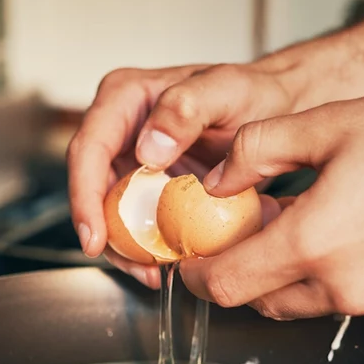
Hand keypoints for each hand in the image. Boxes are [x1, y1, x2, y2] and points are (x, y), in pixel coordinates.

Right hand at [66, 63, 295, 286]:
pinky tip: (167, 263)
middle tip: (135, 266)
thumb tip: (146, 150)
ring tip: (154, 273)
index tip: (96, 238)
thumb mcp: (226, 91)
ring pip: (110, 211)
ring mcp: (133, 159)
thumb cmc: (254, 92)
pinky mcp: (150, 185)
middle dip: (105, 234)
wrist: (278, 107)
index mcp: (125, 98)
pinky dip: (148, 245)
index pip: (89, 150)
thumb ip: (185, 109)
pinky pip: (137, 220)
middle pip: (92, 188)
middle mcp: (121, 128)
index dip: (85, 198)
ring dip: (126, 248)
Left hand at [180, 85, 363, 318]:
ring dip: (273, 275)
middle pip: (255, 301)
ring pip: (293, 304)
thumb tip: (220, 177)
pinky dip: (313, 276)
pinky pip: (332, 299)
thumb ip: (258, 151)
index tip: (189, 255)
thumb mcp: (330, 125)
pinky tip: (325, 231)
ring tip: (281, 223)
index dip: (195, 273)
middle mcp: (339, 286)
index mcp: (314, 244)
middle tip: (232, 231)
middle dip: (233, 271)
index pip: (225, 285)